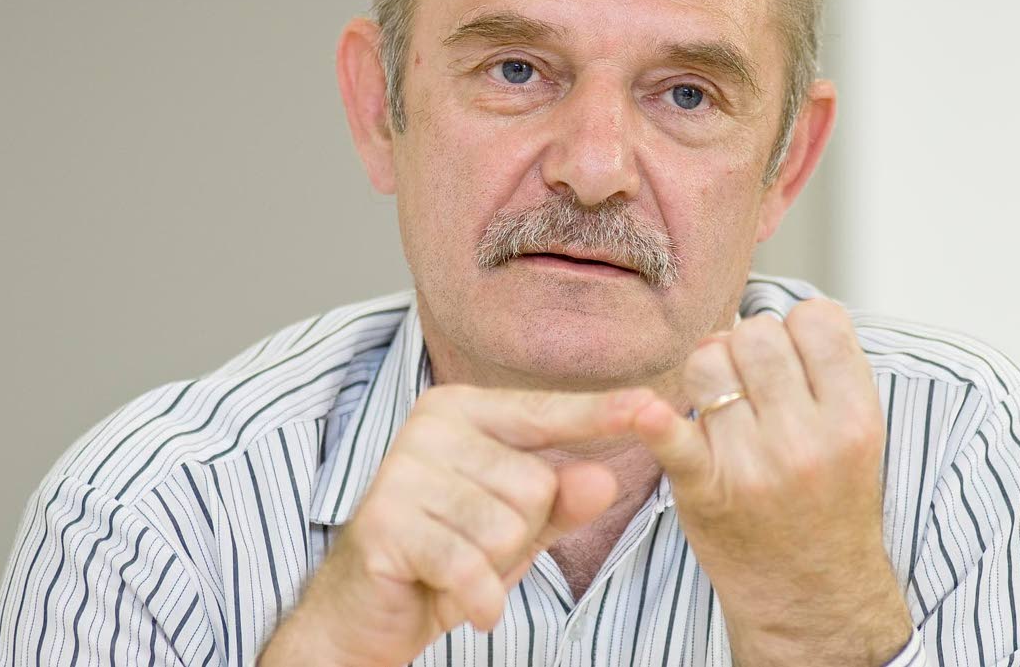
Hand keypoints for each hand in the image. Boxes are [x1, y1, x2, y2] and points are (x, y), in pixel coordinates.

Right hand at [260, 384, 648, 666]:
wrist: (364, 614)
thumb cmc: (448, 557)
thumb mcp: (520, 529)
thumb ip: (563, 502)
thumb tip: (601, 479)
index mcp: (462, 411)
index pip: (548, 412)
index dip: (604, 414)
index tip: (655, 406)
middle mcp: (430, 427)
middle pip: (535, 484)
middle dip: (522, 534)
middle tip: (475, 547)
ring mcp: (402, 472)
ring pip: (507, 526)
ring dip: (495, 567)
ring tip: (459, 567)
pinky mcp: (384, 523)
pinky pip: (471, 566)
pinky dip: (478, 598)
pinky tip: (462, 601)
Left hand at [632, 299, 911, 666]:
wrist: (814, 598)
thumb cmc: (830, 505)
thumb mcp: (857, 436)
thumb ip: (827, 372)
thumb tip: (769, 310)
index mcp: (854, 418)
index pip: (817, 318)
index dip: (797, 327)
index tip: (792, 355)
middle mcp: (807, 439)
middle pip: (757, 334)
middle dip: (748, 345)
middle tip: (751, 380)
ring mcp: (754, 465)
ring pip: (709, 361)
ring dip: (708, 371)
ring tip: (722, 402)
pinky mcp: (705, 490)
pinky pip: (675, 438)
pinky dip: (653, 421)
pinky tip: (644, 411)